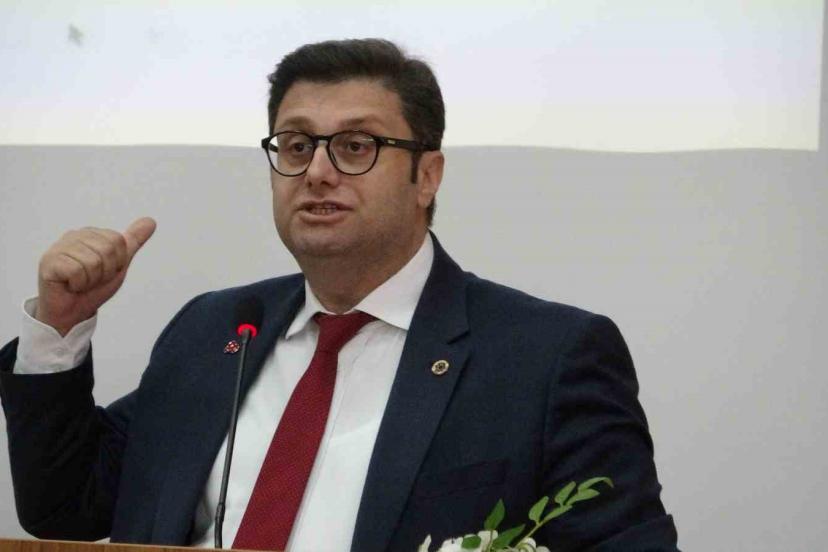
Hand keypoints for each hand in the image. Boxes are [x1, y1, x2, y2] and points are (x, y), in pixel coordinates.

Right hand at [35, 217, 156, 335]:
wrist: (72, 312)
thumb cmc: (93, 288)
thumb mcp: (119, 263)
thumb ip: (133, 241)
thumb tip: (151, 221)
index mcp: (91, 234)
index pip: (118, 241)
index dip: (117, 262)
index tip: (104, 272)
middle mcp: (74, 236)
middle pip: (107, 250)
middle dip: (105, 272)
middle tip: (91, 279)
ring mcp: (59, 247)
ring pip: (93, 261)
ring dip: (91, 280)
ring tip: (80, 283)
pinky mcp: (49, 262)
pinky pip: (77, 271)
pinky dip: (78, 284)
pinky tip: (70, 286)